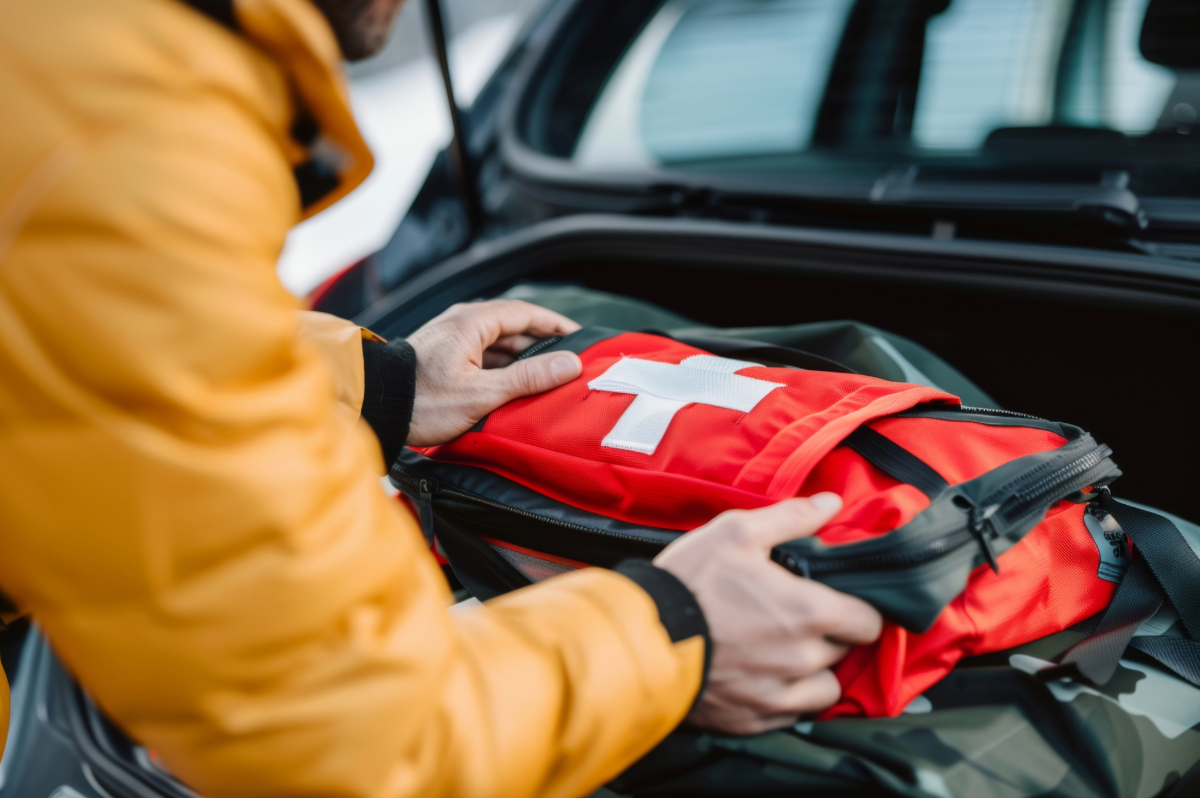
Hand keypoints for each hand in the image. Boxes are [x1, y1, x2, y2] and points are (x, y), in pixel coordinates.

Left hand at [405, 300, 582, 446]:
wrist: (374, 408)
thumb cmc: (421, 401)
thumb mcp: (481, 393)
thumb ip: (527, 377)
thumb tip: (569, 364)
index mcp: (472, 322)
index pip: (526, 313)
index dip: (556, 325)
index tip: (581, 337)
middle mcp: (462, 322)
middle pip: (513, 326)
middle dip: (543, 343)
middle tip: (569, 360)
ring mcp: (451, 338)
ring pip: (498, 342)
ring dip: (522, 357)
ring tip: (547, 376)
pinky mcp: (443, 355)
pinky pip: (483, 354)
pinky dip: (503, 366)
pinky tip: (514, 385)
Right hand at [653, 494, 882, 734]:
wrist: (641, 639)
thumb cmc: (690, 582)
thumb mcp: (736, 532)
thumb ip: (792, 518)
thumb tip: (832, 503)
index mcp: (808, 612)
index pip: (869, 622)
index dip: (859, 609)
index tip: (840, 602)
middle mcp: (802, 660)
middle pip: (844, 653)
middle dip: (829, 636)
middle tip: (799, 618)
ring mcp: (778, 696)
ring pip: (823, 689)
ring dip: (813, 672)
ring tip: (785, 652)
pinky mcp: (753, 721)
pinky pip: (790, 715)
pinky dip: (783, 698)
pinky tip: (760, 676)